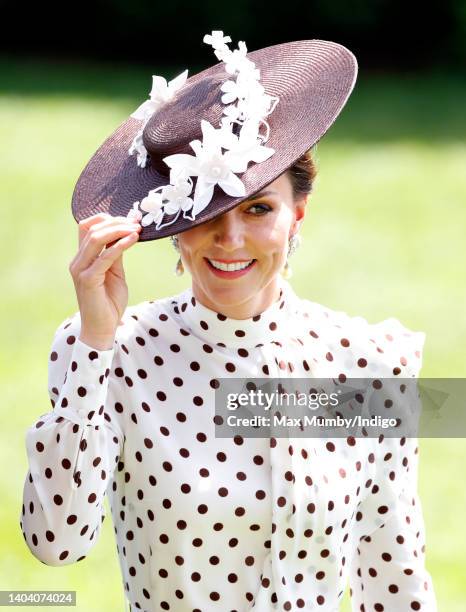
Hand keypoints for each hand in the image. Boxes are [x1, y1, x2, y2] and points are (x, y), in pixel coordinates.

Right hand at [68, 213, 141, 348]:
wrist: (102, 328)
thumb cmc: (109, 302)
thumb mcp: (115, 273)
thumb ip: (116, 255)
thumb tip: (126, 234)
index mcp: (82, 258)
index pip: (88, 227)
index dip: (108, 219)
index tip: (131, 220)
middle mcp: (78, 261)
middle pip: (91, 229)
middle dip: (116, 222)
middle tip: (137, 223)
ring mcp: (80, 270)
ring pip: (95, 238)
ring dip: (119, 230)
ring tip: (137, 230)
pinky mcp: (88, 279)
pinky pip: (104, 257)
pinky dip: (120, 246)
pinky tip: (133, 240)